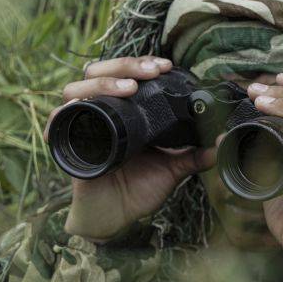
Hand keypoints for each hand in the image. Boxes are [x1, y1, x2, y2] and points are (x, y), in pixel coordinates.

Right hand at [51, 57, 214, 241]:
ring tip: (129, 89)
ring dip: (102, 83)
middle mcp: (101, 112)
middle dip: (125, 66)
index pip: (126, 74)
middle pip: (100, 72)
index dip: (141, 64)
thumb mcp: (174, 169)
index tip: (166, 65)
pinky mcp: (66, 143)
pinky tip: (84, 106)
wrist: (116, 217)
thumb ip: (197, 154)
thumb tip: (224, 141)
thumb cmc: (140, 189)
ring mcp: (82, 125)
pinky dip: (65, 111)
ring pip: (77, 88)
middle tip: (151, 71)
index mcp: (125, 112)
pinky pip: (58, 121)